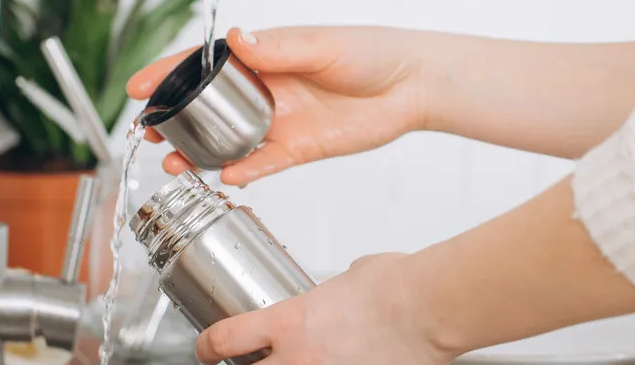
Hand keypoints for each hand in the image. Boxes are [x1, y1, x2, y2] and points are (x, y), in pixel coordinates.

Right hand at [126, 26, 428, 185]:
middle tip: (148, 132)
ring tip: (174, 165)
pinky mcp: (298, 147)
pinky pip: (262, 162)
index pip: (205, 63)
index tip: (139, 86)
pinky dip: (242, 171)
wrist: (411, 86)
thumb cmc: (370, 52)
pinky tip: (226, 176)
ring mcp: (278, 119)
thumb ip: (279, 48)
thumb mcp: (322, 45)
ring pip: (226, 138)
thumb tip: (237, 39)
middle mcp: (264, 88)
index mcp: (263, 55)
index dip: (169, 74)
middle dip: (173, 118)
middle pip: (205, 105)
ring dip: (198, 151)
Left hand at [194, 253, 454, 364]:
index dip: (207, 347)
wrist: (428, 306)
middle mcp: (298, 358)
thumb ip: (331, 292)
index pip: (226, 339)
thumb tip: (339, 292)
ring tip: (294, 364)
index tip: (206, 349)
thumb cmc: (395, 285)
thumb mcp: (347, 278)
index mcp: (290, 321)